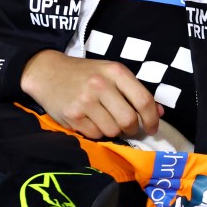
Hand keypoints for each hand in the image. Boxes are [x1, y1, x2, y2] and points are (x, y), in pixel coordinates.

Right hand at [20, 50, 161, 139]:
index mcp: (116, 72)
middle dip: (132, 129)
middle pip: (128, 120)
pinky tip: (91, 121)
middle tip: (128, 127)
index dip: (152, 118)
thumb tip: (159, 113)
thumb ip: (135, 91)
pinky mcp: (72, 116)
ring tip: (106, 120)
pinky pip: (95, 135)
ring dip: (114, 131)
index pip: (143, 100)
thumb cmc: (85, 74)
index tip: (153, 128)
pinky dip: (98, 132)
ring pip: (112, 130)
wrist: (47, 72)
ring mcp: (85, 102)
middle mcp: (100, 85)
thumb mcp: (111, 74)